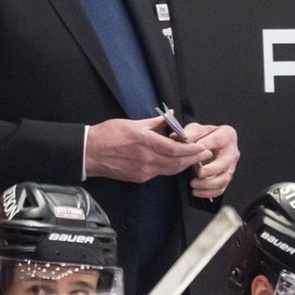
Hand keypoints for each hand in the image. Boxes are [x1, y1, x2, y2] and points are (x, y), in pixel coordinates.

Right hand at [85, 116, 211, 182]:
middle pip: (177, 163)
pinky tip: (174, 162)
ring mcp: (143, 171)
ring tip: (193, 158)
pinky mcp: (139, 178)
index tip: (201, 147)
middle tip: (204, 154)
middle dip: (193, 159)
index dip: (191, 150)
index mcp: (144, 142)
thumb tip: (169, 116)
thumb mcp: (132, 123)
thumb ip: (154, 122)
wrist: (89, 153)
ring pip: (170, 170)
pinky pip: (159, 173)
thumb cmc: (107, 136)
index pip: (175, 150)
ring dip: (183, 164)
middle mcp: (145, 159)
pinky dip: (170, 167)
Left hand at [183, 122, 239, 198]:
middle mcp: (232, 151)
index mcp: (227, 135)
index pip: (217, 140)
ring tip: (194, 183)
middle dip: (210, 170)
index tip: (194, 150)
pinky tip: (196, 191)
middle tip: (198, 173)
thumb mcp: (196, 128)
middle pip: (224, 163)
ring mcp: (230, 166)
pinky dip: (208, 192)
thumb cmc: (204, 135)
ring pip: (224, 179)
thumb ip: (189, 134)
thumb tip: (177, 138)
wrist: (209, 142)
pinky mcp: (225, 177)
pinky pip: (220, 189)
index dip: (205, 146)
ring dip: (208, 184)